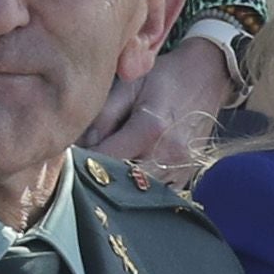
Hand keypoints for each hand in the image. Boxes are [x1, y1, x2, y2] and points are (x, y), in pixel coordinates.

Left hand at [83, 36, 239, 180]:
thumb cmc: (162, 79)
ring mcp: (182, 169)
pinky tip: (126, 176)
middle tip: (81, 170)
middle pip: (121, 184)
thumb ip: (101, 118)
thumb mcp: (126, 87)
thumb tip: (77, 149)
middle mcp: (169, 154)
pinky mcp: (188, 176)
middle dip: (98, 180)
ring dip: (118, 188)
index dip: (81, 163)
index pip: (104, 160)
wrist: (206, 77)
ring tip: (103, 173)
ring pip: (139, 195)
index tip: (67, 160)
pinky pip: (156, 194)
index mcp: (150, 128)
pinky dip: (138, 190)